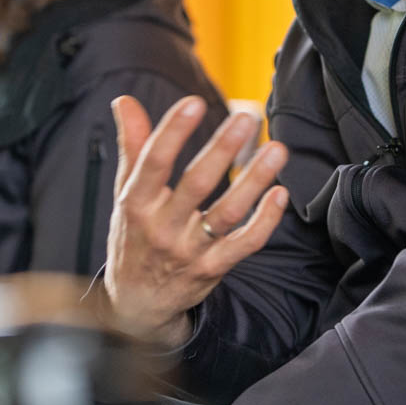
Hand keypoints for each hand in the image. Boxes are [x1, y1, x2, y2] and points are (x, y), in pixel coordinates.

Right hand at [103, 95, 288, 346]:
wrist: (137, 304)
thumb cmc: (134, 237)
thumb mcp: (125, 193)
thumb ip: (132, 146)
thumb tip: (125, 100)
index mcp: (136, 203)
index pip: (153, 163)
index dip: (172, 132)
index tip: (193, 103)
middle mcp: (162, 227)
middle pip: (196, 184)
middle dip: (222, 149)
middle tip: (246, 117)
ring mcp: (190, 250)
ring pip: (227, 213)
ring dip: (254, 180)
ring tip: (277, 149)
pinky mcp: (213, 268)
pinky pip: (245, 244)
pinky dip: (265, 220)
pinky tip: (280, 193)